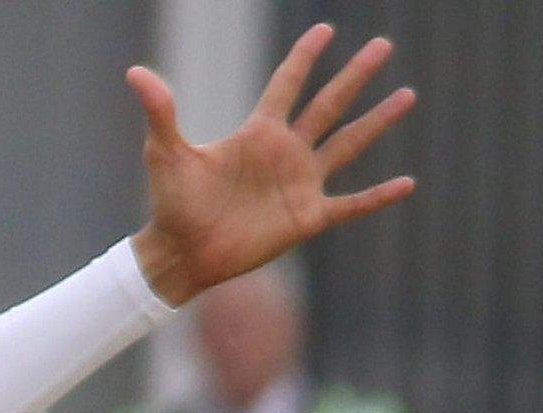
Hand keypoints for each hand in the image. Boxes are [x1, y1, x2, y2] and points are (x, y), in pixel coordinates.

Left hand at [128, 25, 417, 304]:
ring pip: (348, 144)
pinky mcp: (307, 217)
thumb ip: (160, 112)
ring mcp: (300, 184)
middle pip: (329, 104)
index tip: (325, 29)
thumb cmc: (171, 204)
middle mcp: (285, 153)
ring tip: (407, 94)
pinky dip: (378, 197)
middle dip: (355, 75)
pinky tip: (408, 183)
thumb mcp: (166, 153)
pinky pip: (351, 204)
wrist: (182, 253)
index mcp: (257, 133)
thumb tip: (134, 71)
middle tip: (383, 45)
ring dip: (377, 121)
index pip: (287, 85)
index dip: (304, 57)